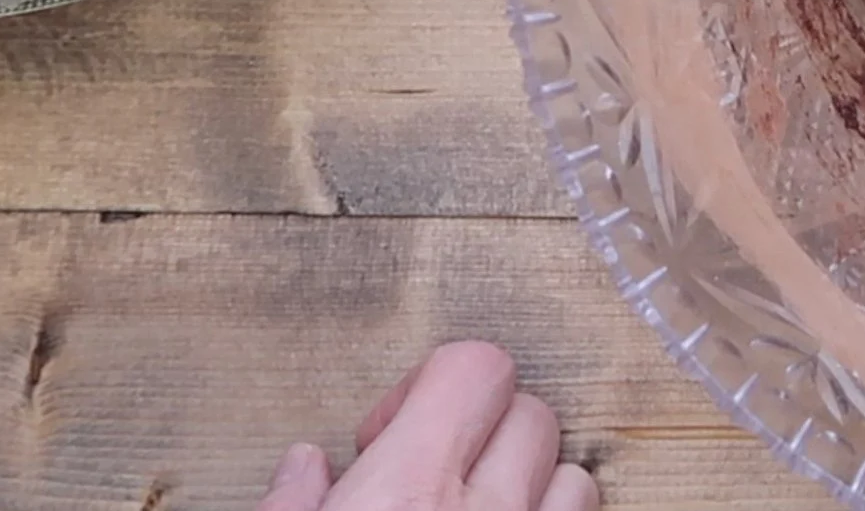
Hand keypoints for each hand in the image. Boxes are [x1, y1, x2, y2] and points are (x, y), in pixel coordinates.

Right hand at [255, 342, 598, 510]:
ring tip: (476, 508)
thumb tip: (304, 467)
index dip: (435, 385)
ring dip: (533, 485)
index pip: (476, 367)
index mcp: (407, 489)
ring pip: (575, 479)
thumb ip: (289, 507)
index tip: (390, 432)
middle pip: (531, 414)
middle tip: (432, 471)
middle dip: (485, 429)